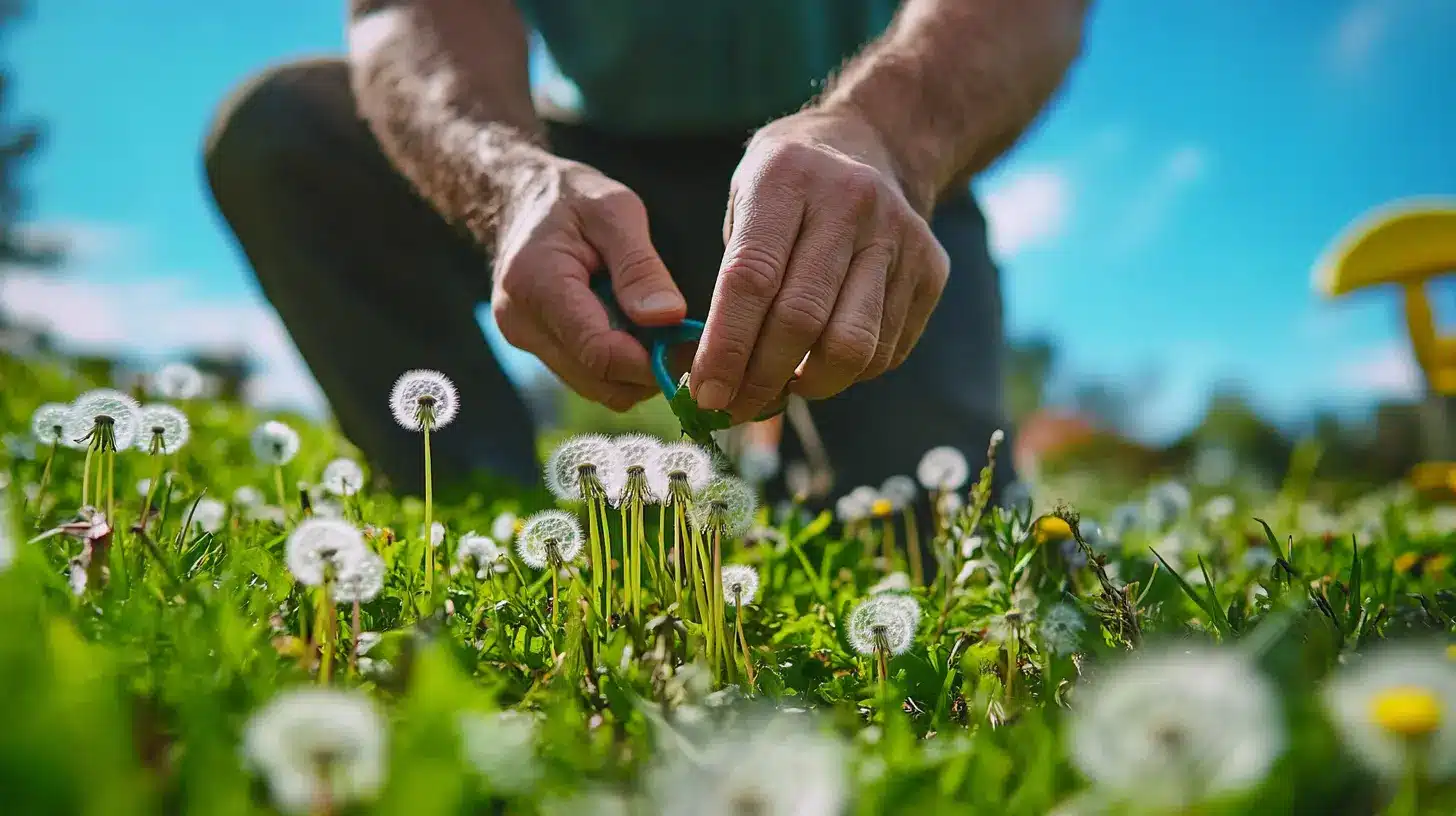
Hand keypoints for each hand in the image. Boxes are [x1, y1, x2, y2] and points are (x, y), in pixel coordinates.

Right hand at [492, 158, 686, 410]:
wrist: (520, 197)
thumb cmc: (571, 196)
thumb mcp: (615, 210)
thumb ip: (640, 267)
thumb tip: (668, 318)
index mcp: (538, 285)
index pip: (598, 352)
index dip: (649, 362)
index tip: (688, 346)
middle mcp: (523, 323)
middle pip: (598, 379)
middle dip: (647, 369)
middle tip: (682, 338)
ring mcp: (526, 339)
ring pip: (594, 386)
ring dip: (634, 370)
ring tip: (656, 327)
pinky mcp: (537, 346)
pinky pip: (586, 374)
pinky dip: (618, 364)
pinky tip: (633, 329)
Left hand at [690, 108, 949, 421]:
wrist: (876, 145)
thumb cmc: (787, 187)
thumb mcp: (743, 201)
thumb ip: (730, 280)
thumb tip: (704, 375)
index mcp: (787, 177)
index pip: (752, 280)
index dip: (726, 347)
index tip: (704, 393)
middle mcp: (850, 202)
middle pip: (803, 320)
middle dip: (761, 380)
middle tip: (734, 409)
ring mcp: (899, 236)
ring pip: (853, 346)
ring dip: (810, 386)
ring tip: (782, 388)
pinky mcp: (931, 268)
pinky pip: (886, 350)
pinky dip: (848, 375)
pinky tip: (823, 362)